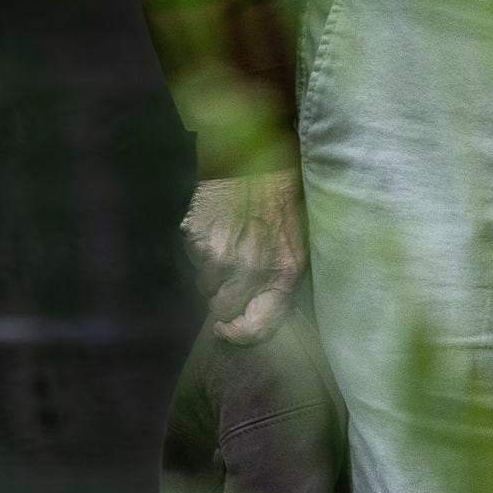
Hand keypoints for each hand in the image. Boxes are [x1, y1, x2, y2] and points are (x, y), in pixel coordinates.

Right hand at [180, 169, 305, 344]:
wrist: (252, 158)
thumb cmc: (281, 201)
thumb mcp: (298, 244)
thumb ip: (281, 282)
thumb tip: (256, 314)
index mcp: (284, 273)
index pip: (258, 326)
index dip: (239, 334)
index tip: (227, 329)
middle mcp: (251, 270)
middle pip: (223, 309)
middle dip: (224, 297)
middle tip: (231, 275)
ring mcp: (220, 255)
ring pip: (205, 285)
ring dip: (212, 273)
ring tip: (228, 244)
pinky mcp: (196, 238)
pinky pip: (194, 259)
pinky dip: (201, 249)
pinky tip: (217, 229)